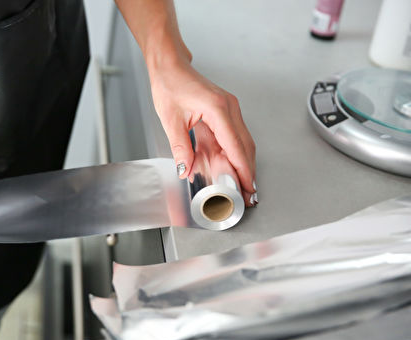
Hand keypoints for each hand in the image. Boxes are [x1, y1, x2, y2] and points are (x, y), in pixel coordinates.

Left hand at [149, 59, 256, 197]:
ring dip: (244, 163)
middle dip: (248, 171)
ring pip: (243, 141)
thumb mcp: (171, 120)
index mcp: (218, 109)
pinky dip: (235, 152)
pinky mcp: (226, 111)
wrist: (170, 67)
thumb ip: (180, 148)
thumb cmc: (170, 85)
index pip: (235, 146)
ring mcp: (230, 108)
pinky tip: (232, 166)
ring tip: (242, 184)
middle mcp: (229, 108)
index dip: (243, 169)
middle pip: (246, 145)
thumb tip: (185, 169)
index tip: (247, 186)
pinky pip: (235, 135)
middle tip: (248, 193)